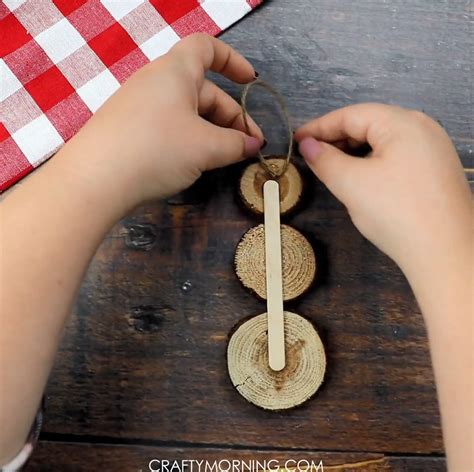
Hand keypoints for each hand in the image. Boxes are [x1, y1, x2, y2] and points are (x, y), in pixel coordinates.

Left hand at [69, 33, 262, 206]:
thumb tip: (253, 145)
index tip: (251, 83)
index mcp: (175, 71)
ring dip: (213, 132)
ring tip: (227, 158)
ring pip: (187, 113)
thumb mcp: (206, 148)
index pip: (207, 48)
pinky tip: (196, 163)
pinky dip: (190, 140)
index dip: (232, 61)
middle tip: (249, 147)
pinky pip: (169, 127)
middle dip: (231, 117)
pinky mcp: (130, 131)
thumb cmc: (157, 150)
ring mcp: (140, 107)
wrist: (95, 181)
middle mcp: (156, 83)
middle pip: (203, 90)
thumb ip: (236, 144)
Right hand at [294, 104, 471, 273]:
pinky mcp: (436, 170)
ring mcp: (433, 149)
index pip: (351, 115)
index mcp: (402, 123)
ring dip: (354, 151)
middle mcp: (422, 128)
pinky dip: (372, 162)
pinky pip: (397, 156)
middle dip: (337, 138)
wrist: (445, 253)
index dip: (319, 126)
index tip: (296, 139)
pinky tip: (360, 177)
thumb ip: (325, 160)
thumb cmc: (395, 212)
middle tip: (310, 155)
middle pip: (369, 124)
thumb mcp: (351, 183)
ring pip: (383, 141)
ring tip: (331, 166)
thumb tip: (307, 145)